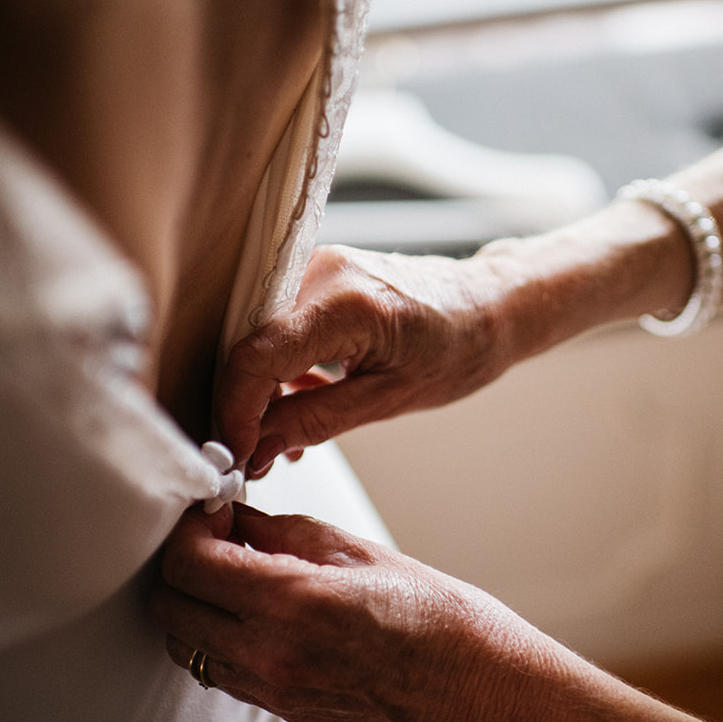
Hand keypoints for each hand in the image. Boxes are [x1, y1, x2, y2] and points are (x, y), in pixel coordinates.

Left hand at [152, 504, 565, 721]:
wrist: (478, 688)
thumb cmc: (439, 619)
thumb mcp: (358, 552)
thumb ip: (283, 532)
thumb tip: (235, 517)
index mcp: (292, 603)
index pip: (189, 563)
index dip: (190, 527)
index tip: (212, 509)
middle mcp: (271, 653)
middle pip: (171, 607)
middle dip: (182, 563)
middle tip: (216, 535)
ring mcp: (274, 689)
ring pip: (185, 645)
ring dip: (194, 604)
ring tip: (234, 573)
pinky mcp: (283, 709)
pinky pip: (219, 671)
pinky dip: (216, 637)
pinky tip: (254, 610)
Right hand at [214, 245, 519, 476]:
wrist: (487, 306)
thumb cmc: (458, 347)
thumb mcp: (389, 400)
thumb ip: (315, 422)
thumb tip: (258, 448)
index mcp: (346, 302)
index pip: (258, 356)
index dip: (236, 410)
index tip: (236, 453)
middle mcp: (321, 270)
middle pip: (248, 343)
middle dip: (244, 405)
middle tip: (255, 455)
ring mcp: (315, 266)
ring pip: (257, 337)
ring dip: (261, 390)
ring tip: (282, 438)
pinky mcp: (314, 276)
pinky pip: (276, 326)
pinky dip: (277, 369)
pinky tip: (295, 407)